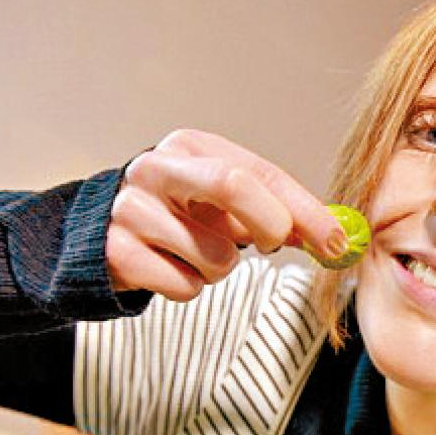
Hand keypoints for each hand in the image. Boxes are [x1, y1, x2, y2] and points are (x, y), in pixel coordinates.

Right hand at [107, 129, 347, 299]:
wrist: (97, 234)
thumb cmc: (177, 214)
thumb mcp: (222, 202)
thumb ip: (275, 211)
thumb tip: (334, 236)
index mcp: (191, 147)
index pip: (261, 173)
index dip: (306, 210)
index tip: (338, 242)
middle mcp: (157, 169)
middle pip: (233, 185)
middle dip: (271, 225)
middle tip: (277, 248)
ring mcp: (132, 210)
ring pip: (216, 256)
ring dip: (222, 269)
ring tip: (196, 254)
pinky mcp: (117, 253)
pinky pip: (185, 287)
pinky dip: (190, 287)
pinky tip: (169, 268)